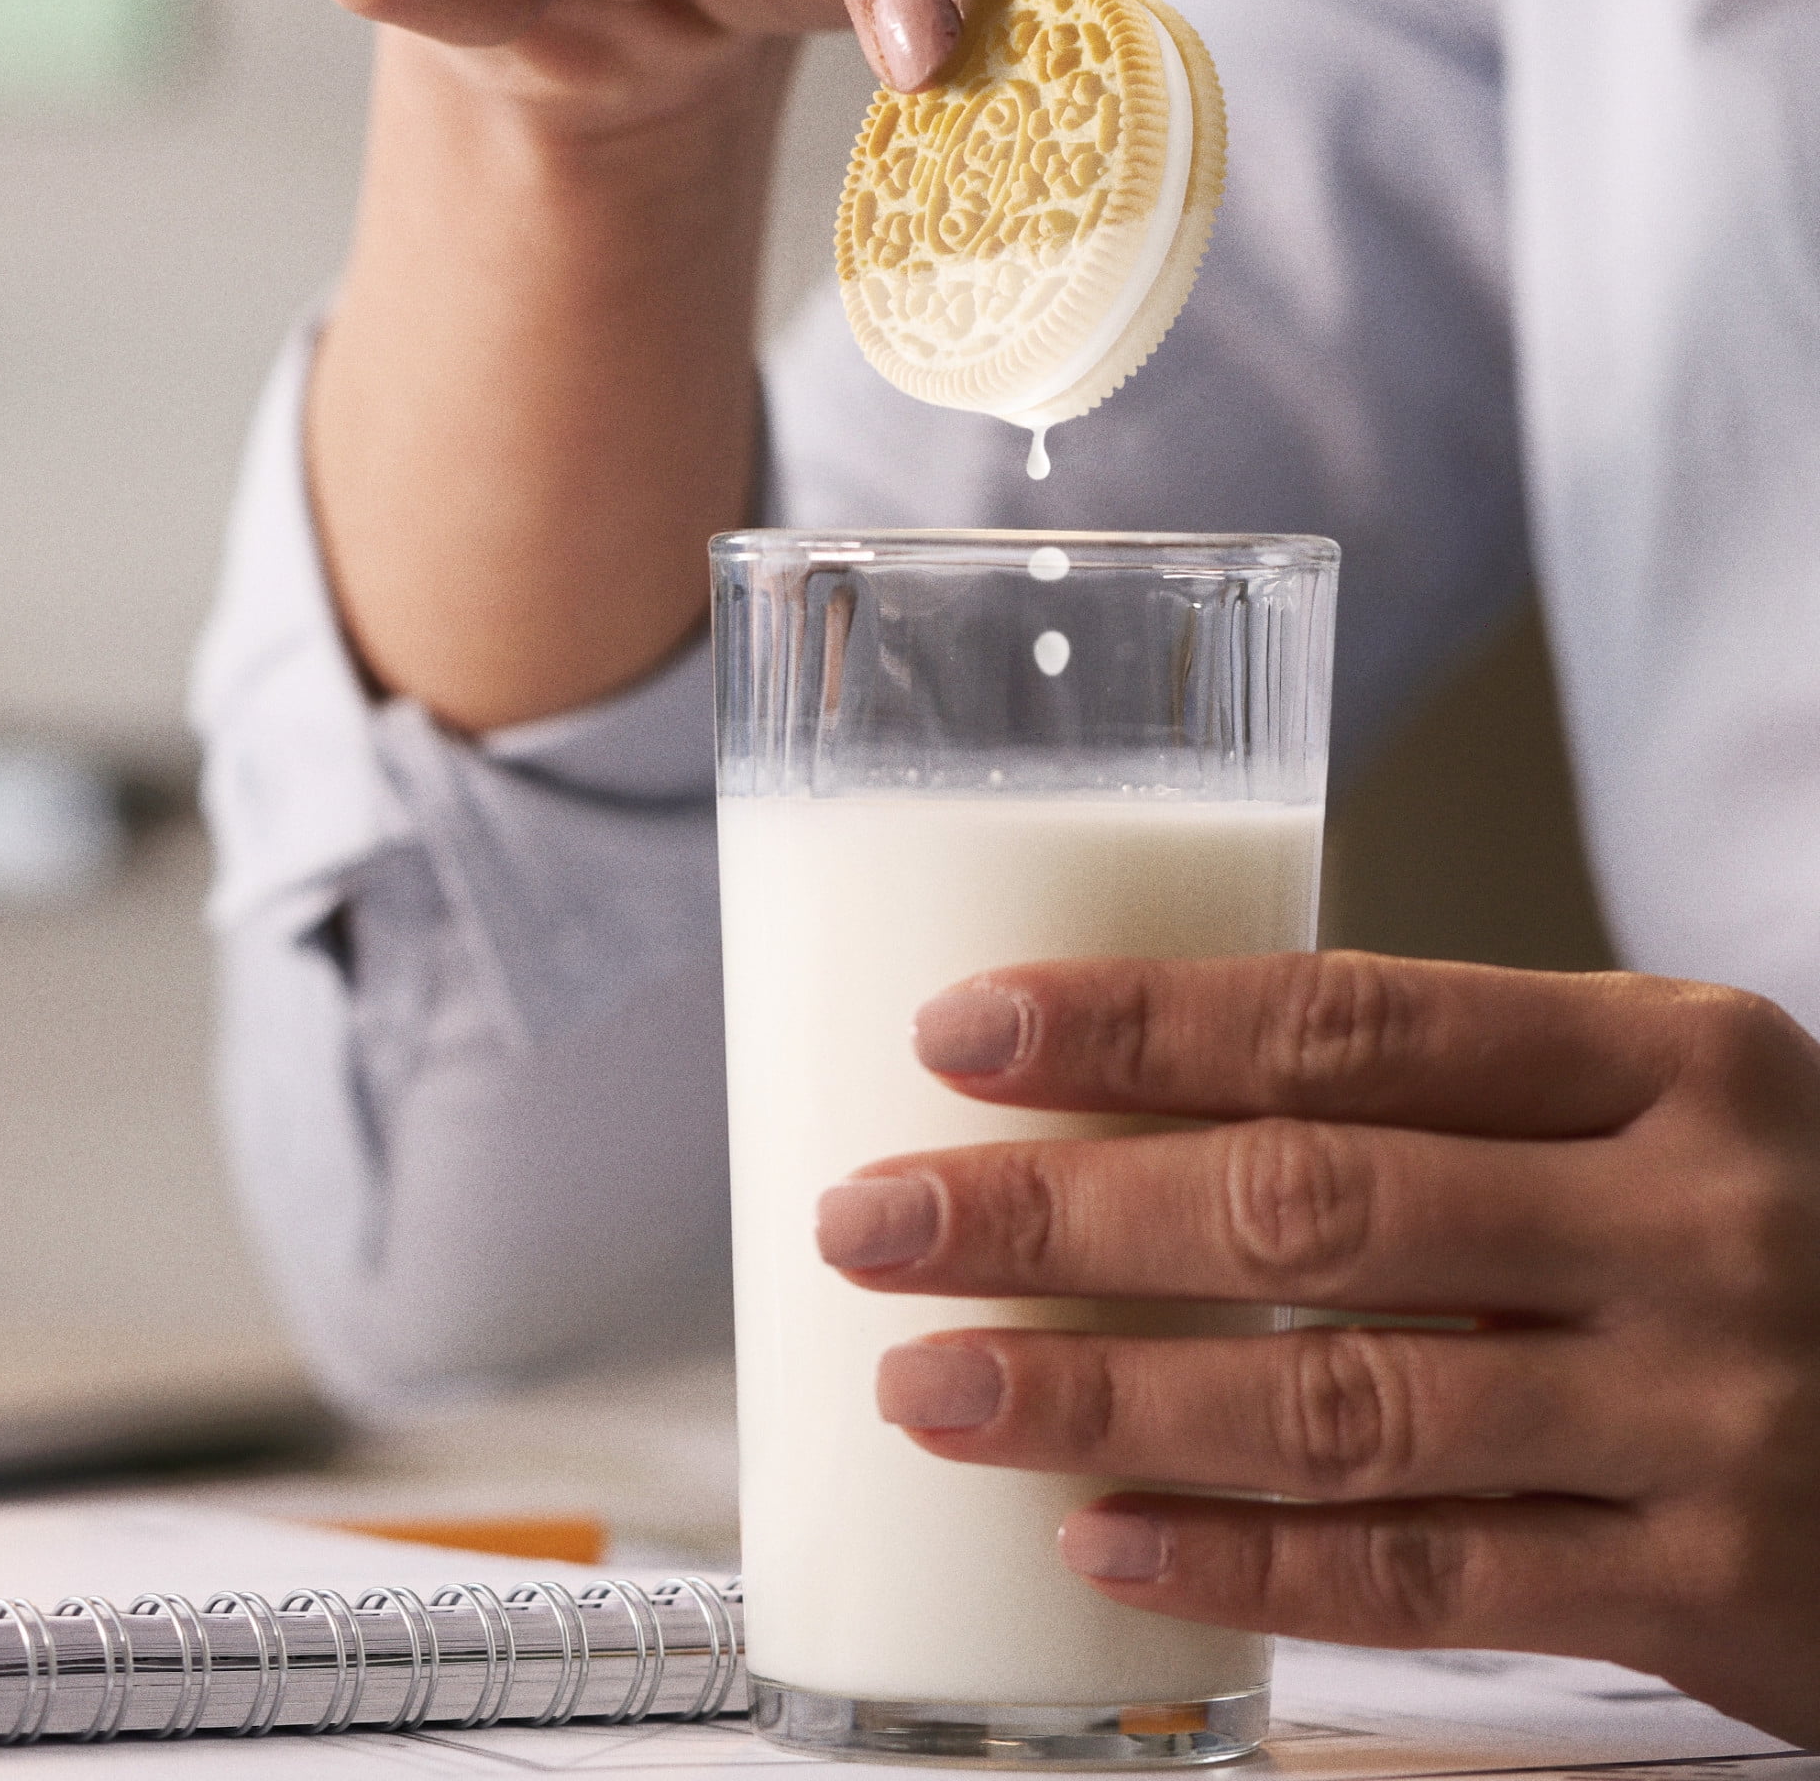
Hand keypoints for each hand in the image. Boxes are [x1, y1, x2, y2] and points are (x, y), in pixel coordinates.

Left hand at [815, 953, 1819, 1747]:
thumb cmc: (1781, 1234)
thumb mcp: (1662, 1116)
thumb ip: (1454, 1110)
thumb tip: (1137, 1109)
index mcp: (1666, 1055)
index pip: (1348, 1019)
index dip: (1137, 1024)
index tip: (959, 1031)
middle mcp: (1689, 1217)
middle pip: (1308, 1204)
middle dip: (1060, 1215)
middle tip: (879, 1221)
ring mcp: (1711, 1410)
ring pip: (1341, 1403)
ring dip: (1107, 1399)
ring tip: (934, 1388)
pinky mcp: (1718, 1588)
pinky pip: (1433, 1578)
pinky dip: (1248, 1562)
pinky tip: (1099, 1540)